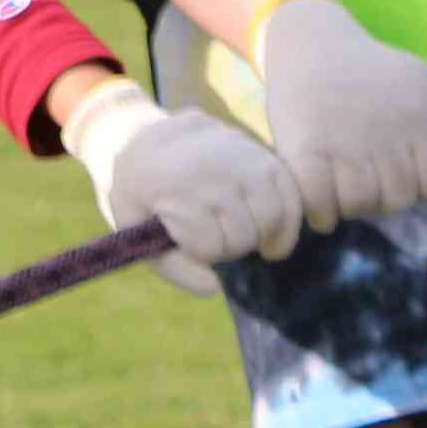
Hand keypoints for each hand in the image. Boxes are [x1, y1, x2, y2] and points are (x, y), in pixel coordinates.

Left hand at [61, 80, 300, 294]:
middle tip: (210, 234)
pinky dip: (287, 222)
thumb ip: (173, 266)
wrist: (148, 139)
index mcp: (164, 177)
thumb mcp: (135, 231)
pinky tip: (271, 235)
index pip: (205, 243)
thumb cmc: (141, 194)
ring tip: (239, 233)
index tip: (180, 231)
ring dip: (258, 235)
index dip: (197, 250)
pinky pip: (291, 196)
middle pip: (242, 234)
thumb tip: (214, 287)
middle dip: (228, 247)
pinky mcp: (261, 151)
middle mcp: (205, 160)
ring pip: (271, 217)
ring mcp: (236, 150)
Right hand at [250, 0, 426, 230]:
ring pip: (360, 205)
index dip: (419, 183)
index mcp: (417, 119)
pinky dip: (320, 212)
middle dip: (383, 194)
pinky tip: (317, 197)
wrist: (309, 41)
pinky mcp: (304, 149)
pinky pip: (320, 204)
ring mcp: (344, 142)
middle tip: (362, 171)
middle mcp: (385, 133)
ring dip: (349, 203)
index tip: (396, 167)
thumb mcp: (424, 78)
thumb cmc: (372, 69)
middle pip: (397, 198)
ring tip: (339, 181)